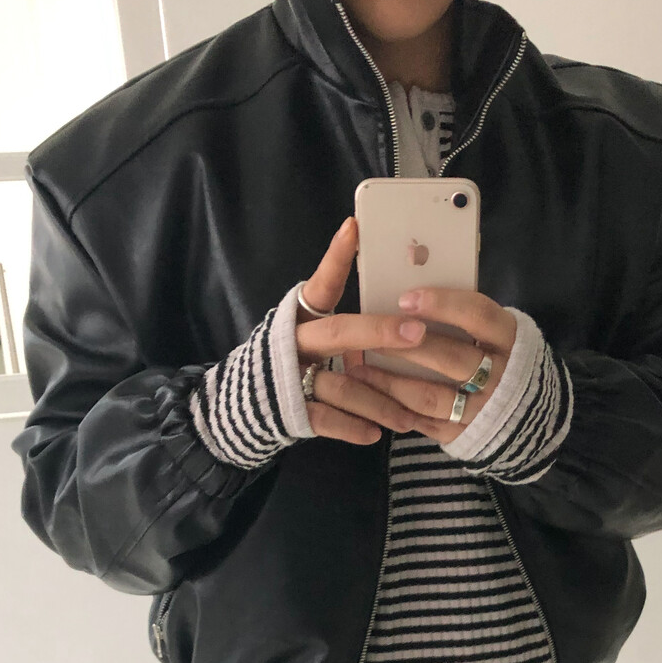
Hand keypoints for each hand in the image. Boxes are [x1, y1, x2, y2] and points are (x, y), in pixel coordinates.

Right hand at [296, 218, 442, 445]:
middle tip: (417, 334)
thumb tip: (411, 315)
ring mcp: (289, 376)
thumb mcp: (312, 336)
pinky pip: (326, 419)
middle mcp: (294, 342)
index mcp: (301, 317)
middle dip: (380, 332)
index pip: (320, 282)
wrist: (244, 409)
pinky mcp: (288, 410)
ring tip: (409, 418)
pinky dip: (353, 428)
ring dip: (379, 402)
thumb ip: (348, 326)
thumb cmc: (296, 365)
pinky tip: (374, 435)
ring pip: (340, 385)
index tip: (355, 227)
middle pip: (339, 333)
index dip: (336, 257)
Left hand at [345, 288, 517, 444]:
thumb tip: (408, 297)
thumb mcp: (493, 332)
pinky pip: (424, 422)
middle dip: (404, 346)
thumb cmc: (496, 357)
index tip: (405, 299)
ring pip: (430, 395)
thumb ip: (463, 317)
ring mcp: (482, 409)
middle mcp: (500, 376)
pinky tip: (371, 396)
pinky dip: (395, 409)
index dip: (442, 304)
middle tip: (368, 335)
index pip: (478, 315)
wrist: (526, 414)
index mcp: (508, 339)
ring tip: (358, 369)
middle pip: (450, 357)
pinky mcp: (464, 434)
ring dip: (390, 382)